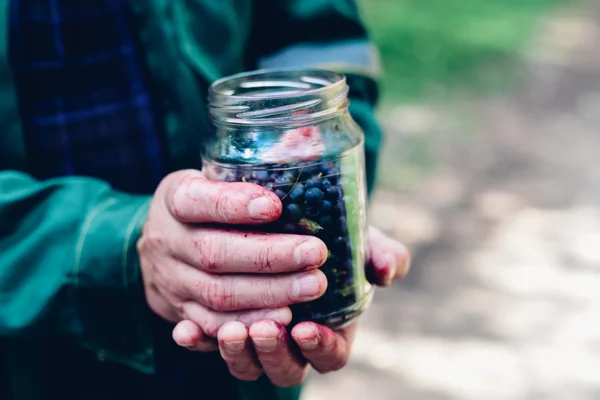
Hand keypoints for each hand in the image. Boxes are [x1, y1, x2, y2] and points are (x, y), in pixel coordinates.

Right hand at [137, 169, 328, 348]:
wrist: (161, 243)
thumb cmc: (204, 202)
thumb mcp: (214, 173)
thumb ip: (255, 162)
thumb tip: (306, 133)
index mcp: (174, 197)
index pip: (197, 200)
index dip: (233, 205)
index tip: (274, 206)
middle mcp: (167, 239)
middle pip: (214, 253)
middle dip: (268, 256)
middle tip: (315, 253)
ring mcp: (171, 279)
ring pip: (217, 294)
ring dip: (268, 293)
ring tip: (313, 285)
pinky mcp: (180, 310)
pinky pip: (213, 323)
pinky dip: (250, 321)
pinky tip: (285, 317)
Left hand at [173, 226, 409, 384]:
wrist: (280, 219)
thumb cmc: (324, 232)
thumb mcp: (355, 237)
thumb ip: (379, 252)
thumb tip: (388, 271)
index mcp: (331, 325)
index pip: (330, 356)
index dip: (321, 348)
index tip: (306, 327)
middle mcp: (293, 339)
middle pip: (286, 369)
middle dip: (273, 354)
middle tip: (263, 327)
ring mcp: (257, 336)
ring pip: (245, 365)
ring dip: (236, 353)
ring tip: (230, 329)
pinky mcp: (222, 323)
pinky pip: (207, 345)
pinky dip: (197, 342)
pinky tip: (185, 329)